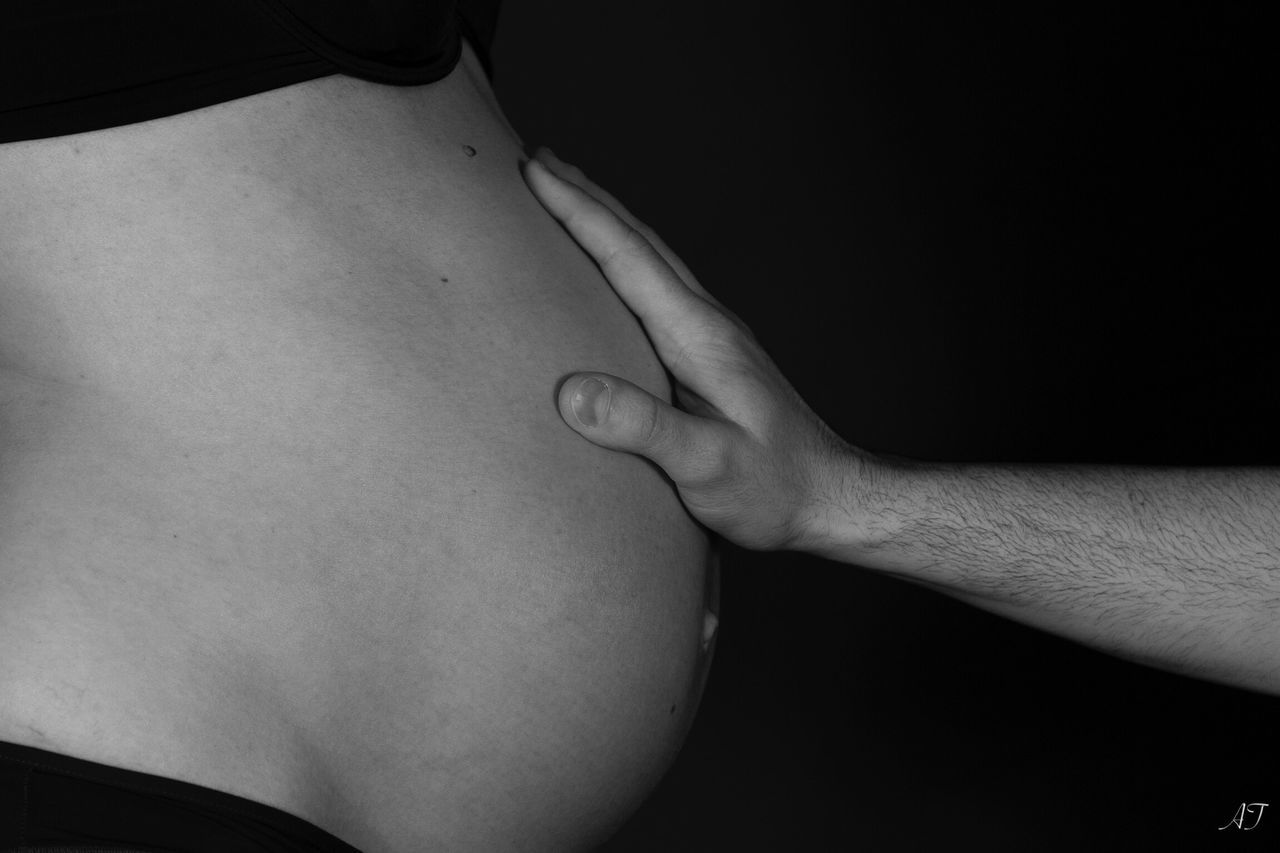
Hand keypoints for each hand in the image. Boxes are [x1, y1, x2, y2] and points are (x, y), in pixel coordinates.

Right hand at [522, 147, 868, 552]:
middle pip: (641, 244)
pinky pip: (658, 291)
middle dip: (587, 199)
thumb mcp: (707, 467)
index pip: (629, 259)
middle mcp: (707, 324)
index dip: (579, 213)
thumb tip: (572, 392)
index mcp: (700, 338)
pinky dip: (625, 263)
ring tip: (570, 198)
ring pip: (652, 262)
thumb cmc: (772, 490)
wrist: (830, 498)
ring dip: (608, 225)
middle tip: (539, 161)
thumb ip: (644, 429)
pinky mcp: (710, 359)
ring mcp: (712, 338)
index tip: (534, 171)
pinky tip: (615, 274)